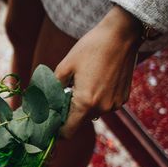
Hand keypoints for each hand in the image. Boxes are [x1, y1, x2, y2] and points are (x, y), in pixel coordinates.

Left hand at [55, 5, 143, 137]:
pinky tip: (96, 81)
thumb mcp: (65, 66)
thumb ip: (53, 88)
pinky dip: (97, 99)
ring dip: (84, 105)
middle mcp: (103, 108)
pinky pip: (105, 105)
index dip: (57, 131)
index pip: (68, 131)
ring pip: (92, 113)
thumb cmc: (91, 48)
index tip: (50, 123)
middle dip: (69, 113)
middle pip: (80, 122)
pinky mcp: (123, 98)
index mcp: (85, 102)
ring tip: (81, 84)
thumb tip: (45, 103)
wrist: (122, 35)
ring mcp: (115, 104)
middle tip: (62, 96)